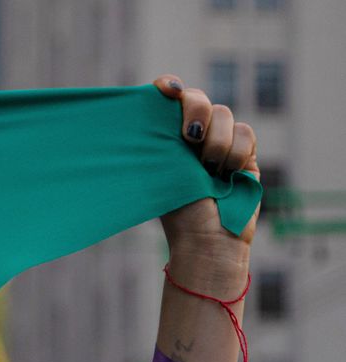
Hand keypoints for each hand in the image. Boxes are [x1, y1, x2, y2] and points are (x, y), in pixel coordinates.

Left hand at [152, 75, 257, 292]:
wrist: (206, 237)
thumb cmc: (177, 210)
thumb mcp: (160, 171)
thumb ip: (161, 139)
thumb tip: (152, 107)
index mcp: (166, 135)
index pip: (168, 96)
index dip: (168, 86)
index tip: (167, 91)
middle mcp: (193, 133)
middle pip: (197, 98)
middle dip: (195, 110)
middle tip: (190, 137)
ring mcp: (220, 140)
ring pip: (224, 113)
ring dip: (215, 143)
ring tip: (208, 172)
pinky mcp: (245, 151)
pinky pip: (245, 132)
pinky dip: (235, 153)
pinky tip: (227, 176)